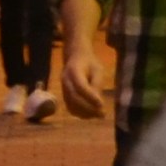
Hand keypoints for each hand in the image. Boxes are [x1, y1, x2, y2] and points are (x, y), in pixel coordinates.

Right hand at [54, 5, 111, 120]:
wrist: (75, 51)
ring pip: (71, 104)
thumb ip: (97, 83)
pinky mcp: (64, 93)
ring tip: (98, 114)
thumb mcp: (98, 67)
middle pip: (73, 98)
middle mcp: (65, 78)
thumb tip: (99, 103)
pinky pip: (70, 106)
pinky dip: (81, 112)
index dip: (90, 97)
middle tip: (102, 113)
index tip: (102, 107)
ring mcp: (62, 86)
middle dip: (88, 108)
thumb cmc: (90, 59)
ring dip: (85, 112)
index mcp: (74, 69)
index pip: (79, 85)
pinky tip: (92, 113)